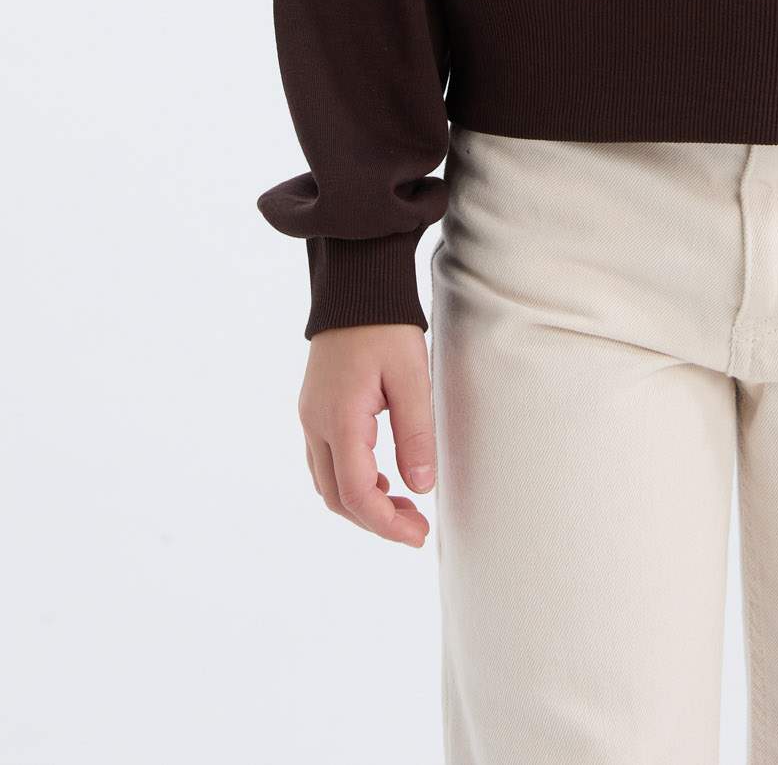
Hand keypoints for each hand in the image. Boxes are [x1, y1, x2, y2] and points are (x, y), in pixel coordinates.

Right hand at [297, 323, 437, 546]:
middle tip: (416, 527)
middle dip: (375, 520)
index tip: (419, 535)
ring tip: (404, 505)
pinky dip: (352, 481)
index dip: (387, 524)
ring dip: (362, 503)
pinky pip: (326, 461)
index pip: (357, 493)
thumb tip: (421, 487)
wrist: (356, 288)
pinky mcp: (315, 410)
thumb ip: (416, 434)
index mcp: (340, 419)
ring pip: (327, 483)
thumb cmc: (386, 328)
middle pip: (337, 497)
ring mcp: (310, 417)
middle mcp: (315, 424)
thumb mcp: (411, 377)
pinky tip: (383, 477)